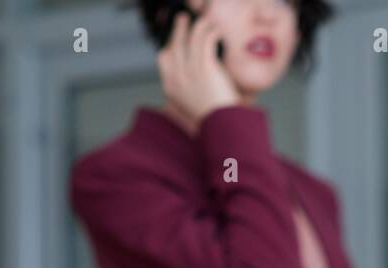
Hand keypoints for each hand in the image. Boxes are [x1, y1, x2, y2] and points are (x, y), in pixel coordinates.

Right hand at [157, 11, 238, 126]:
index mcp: (171, 88)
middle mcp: (177, 78)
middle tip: (184, 19)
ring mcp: (191, 72)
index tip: (176, 41)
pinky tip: (217, 31)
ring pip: (190, 39)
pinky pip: (205, 41)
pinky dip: (211, 33)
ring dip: (197, 26)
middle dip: (179, 30)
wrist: (223, 129)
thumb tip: (191, 82)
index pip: (163, 59)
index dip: (170, 46)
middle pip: (175, 45)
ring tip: (203, 20)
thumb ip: (188, 93)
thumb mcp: (193, 108)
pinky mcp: (206, 68)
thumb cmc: (213, 122)